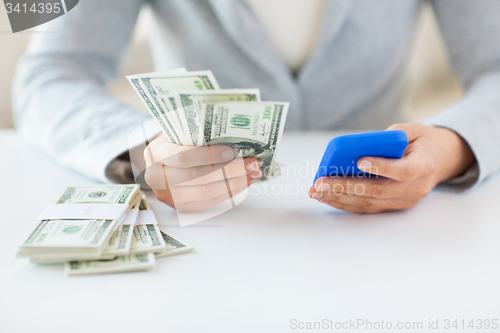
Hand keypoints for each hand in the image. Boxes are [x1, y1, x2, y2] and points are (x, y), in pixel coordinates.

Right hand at [144, 134, 261, 211]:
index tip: (233, 151)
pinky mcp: (179, 206)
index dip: (209, 156)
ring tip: (253, 174)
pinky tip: (243, 183)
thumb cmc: (175, 141)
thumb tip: (237, 135)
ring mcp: (167, 195)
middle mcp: (157, 177)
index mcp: (156, 153)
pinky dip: (229, 193)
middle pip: (198, 178)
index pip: (183, 157)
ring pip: (205, 193)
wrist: (162, 158)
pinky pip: (208, 202)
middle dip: (230, 171)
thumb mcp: (181, 131)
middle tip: (253, 164)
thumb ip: (199, 133)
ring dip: (234, 183)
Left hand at [308, 124, 474, 213]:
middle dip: (345, 187)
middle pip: (377, 191)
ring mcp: (404, 201)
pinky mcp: (394, 206)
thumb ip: (391, 136)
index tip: (359, 161)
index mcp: (424, 167)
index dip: (381, 167)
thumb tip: (361, 146)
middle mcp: (416, 189)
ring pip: (368, 203)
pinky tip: (326, 196)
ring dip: (339, 198)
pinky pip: (367, 207)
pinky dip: (345, 202)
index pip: (402, 171)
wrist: (440, 160)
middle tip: (320, 183)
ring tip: (316, 191)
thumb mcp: (413, 131)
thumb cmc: (422, 142)